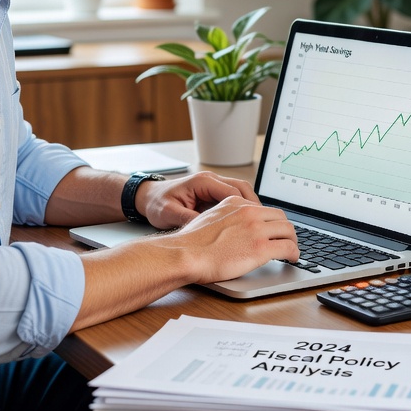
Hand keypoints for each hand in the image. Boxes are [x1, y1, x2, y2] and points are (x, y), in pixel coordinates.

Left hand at [136, 171, 259, 228]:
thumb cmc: (157, 204)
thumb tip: (207, 230)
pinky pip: (232, 198)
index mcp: (202, 181)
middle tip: (263, 222)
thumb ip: (189, 219)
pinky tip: (244, 223)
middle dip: (254, 205)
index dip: (247, 206)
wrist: (147, 198)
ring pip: (240, 192)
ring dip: (249, 206)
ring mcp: (212, 186)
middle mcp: (210, 180)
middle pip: (242, 188)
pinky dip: (241, 209)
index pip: (233, 190)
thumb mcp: (170, 214)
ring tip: (257, 224)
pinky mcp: (211, 194)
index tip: (256, 219)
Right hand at [162, 195, 299, 282]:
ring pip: (288, 231)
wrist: (186, 254)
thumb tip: (233, 227)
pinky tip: (292, 258)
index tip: (275, 229)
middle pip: (280, 217)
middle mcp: (249, 212)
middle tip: (287, 240)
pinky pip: (288, 247)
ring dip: (293, 241)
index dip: (272, 221)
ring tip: (293, 250)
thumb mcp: (208, 217)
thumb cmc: (191, 242)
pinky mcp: (261, 248)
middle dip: (286, 229)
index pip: (264, 209)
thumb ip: (225, 217)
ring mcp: (257, 229)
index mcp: (236, 203)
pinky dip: (294, 253)